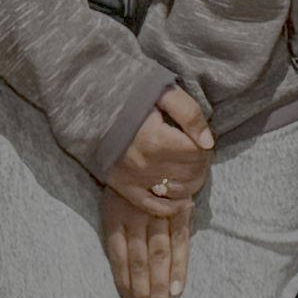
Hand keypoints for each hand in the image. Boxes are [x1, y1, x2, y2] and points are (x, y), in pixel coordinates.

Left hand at [101, 166, 191, 297]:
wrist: (147, 127)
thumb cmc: (128, 162)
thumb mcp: (114, 188)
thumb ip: (119, 219)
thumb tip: (120, 254)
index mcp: (115, 213)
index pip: (119, 258)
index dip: (125, 286)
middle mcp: (136, 216)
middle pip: (139, 264)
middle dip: (143, 296)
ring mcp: (159, 211)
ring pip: (158, 257)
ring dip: (159, 288)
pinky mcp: (180, 205)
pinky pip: (180, 239)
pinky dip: (179, 264)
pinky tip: (177, 288)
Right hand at [104, 82, 213, 215]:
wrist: (89, 103)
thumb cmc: (129, 93)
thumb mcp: (163, 91)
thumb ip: (189, 114)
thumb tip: (208, 142)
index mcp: (156, 140)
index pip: (198, 153)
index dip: (206, 145)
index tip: (201, 137)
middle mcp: (146, 165)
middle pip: (191, 174)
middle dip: (201, 163)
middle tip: (197, 150)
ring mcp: (133, 180)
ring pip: (178, 192)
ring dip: (192, 181)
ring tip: (189, 167)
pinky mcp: (123, 187)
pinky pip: (153, 206)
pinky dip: (172, 206)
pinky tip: (183, 199)